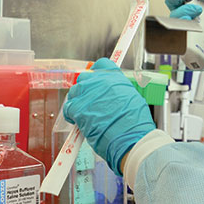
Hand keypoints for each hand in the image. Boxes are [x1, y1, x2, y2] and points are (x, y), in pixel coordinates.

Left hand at [63, 58, 155, 174]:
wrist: (131, 138)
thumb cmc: (135, 124)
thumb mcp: (133, 98)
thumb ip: (118, 91)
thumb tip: (110, 95)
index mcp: (116, 77)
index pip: (101, 64)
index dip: (97, 74)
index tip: (96, 81)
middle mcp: (101, 81)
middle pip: (85, 77)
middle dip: (85, 89)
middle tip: (89, 101)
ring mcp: (88, 93)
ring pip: (74, 91)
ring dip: (77, 101)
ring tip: (84, 113)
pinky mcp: (78, 108)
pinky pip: (68, 107)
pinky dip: (71, 115)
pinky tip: (78, 122)